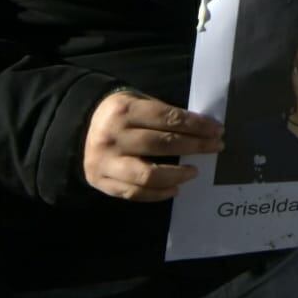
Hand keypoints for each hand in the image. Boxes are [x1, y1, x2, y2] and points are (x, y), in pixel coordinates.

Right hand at [83, 91, 223, 201]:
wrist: (79, 128)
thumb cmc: (121, 114)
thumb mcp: (139, 103)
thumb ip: (165, 115)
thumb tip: (204, 130)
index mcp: (125, 111)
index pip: (168, 118)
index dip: (197, 125)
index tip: (218, 131)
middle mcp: (113, 137)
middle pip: (162, 145)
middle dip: (195, 146)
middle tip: (216, 148)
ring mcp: (105, 162)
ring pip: (147, 174)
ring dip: (177, 174)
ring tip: (195, 171)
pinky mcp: (101, 182)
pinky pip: (134, 193)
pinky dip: (158, 194)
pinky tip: (176, 189)